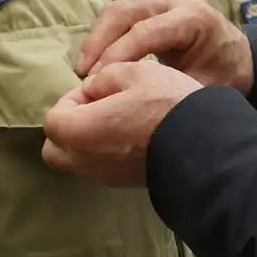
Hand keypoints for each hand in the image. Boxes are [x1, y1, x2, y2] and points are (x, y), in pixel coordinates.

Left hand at [42, 61, 199, 186]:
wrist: (203, 145)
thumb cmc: (166, 104)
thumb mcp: (136, 72)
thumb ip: (104, 76)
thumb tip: (93, 90)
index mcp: (80, 131)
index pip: (53, 118)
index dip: (71, 99)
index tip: (98, 90)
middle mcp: (85, 160)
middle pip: (55, 148)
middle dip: (70, 126)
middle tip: (99, 108)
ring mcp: (105, 176)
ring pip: (78, 161)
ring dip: (88, 140)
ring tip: (120, 121)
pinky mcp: (125, 184)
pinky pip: (101, 168)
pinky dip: (107, 153)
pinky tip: (135, 136)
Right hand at [75, 0, 254, 94]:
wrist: (242, 60)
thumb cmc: (226, 76)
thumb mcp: (202, 88)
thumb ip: (166, 90)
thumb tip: (125, 99)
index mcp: (193, 18)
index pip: (145, 32)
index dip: (116, 56)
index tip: (96, 82)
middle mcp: (176, 1)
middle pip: (124, 12)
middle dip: (99, 42)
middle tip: (83, 74)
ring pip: (118, 9)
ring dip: (97, 38)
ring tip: (84, 70)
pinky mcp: (153, 6)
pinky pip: (122, 14)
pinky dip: (104, 35)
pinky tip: (95, 62)